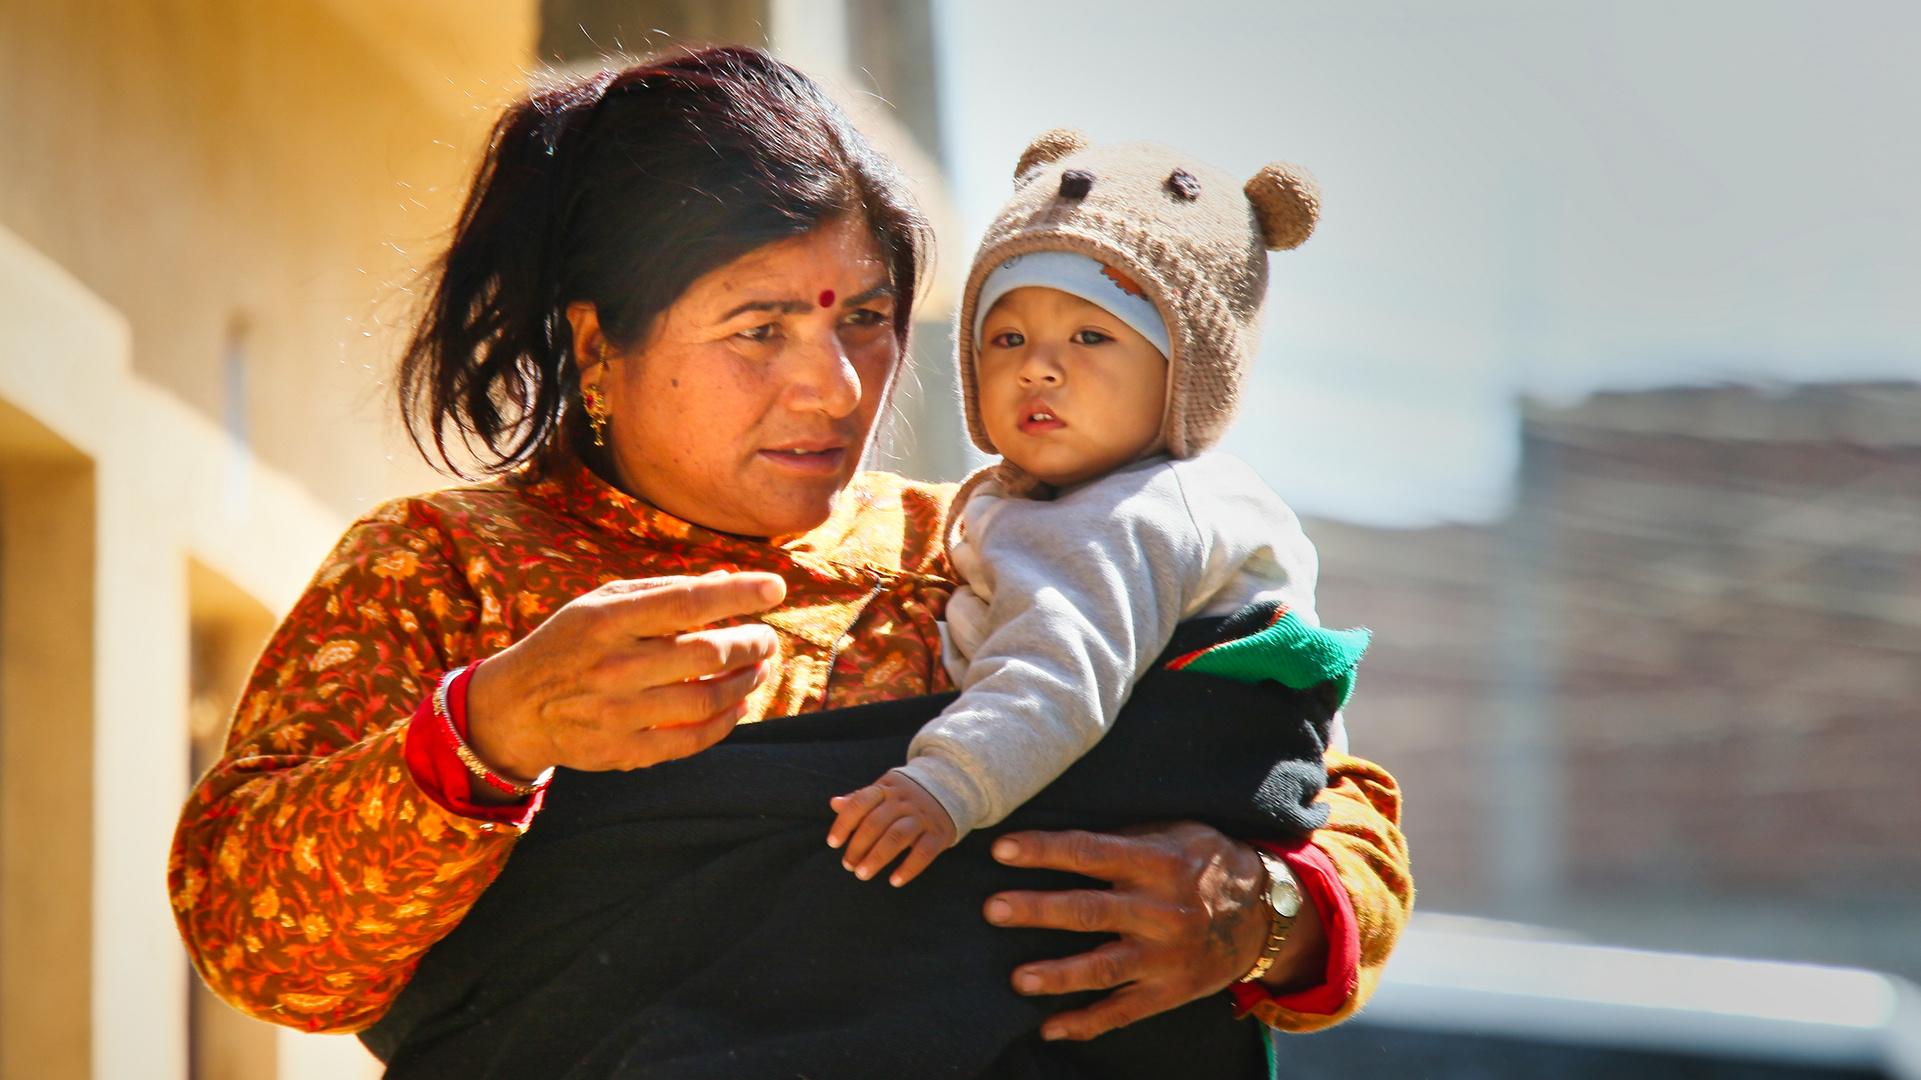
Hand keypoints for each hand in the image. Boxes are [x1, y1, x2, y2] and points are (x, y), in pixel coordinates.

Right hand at [465, 571, 785, 781]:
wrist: (514, 708)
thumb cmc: (568, 644)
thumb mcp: (600, 603)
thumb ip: (661, 590)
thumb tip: (726, 579)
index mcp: (607, 620)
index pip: (686, 602)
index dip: (738, 594)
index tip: (776, 587)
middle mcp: (613, 665)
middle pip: (706, 654)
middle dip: (751, 643)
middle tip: (766, 638)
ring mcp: (618, 713)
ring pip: (706, 699)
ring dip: (746, 682)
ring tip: (759, 669)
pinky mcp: (622, 751)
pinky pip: (691, 741)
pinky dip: (726, 722)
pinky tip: (739, 705)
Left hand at [827, 770, 956, 885]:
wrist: (952, 787)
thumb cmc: (907, 795)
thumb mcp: (885, 790)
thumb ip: (859, 799)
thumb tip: (834, 803)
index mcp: (886, 788)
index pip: (860, 803)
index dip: (844, 824)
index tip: (833, 843)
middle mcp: (904, 800)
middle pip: (876, 823)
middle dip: (858, 847)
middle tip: (848, 865)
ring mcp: (923, 816)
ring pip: (897, 837)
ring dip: (877, 858)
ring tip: (862, 874)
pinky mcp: (939, 833)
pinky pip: (923, 852)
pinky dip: (908, 868)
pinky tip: (895, 881)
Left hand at [982, 822, 1326, 1040]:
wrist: (1266, 912)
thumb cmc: (1205, 862)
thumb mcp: (1175, 834)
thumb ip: (1125, 838)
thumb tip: (1059, 835)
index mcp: (1157, 862)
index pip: (1090, 853)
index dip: (1044, 851)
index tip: (1001, 849)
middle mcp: (1161, 910)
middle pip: (1089, 910)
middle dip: (1038, 910)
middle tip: (993, 908)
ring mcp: (1166, 956)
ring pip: (1103, 968)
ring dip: (1057, 975)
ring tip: (1018, 979)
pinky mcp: (1171, 991)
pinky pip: (1124, 1011)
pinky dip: (1086, 1023)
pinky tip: (1049, 1027)